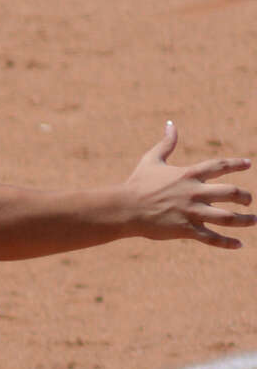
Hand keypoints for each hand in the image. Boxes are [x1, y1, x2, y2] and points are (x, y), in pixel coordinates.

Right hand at [123, 123, 252, 248]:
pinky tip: (239, 245)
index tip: (248, 164)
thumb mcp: (151, 160)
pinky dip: (227, 242)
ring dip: (244, 219)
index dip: (236, 164)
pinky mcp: (186, 230)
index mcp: (189, 175)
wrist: (125, 208)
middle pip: (231, 193)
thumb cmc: (137, 184)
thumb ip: (166, 143)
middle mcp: (195, 193)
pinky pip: (211, 238)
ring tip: (253, 220)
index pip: (219, 166)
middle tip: (249, 200)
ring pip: (227, 217)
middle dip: (244, 197)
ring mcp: (192, 212)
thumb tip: (171, 124)